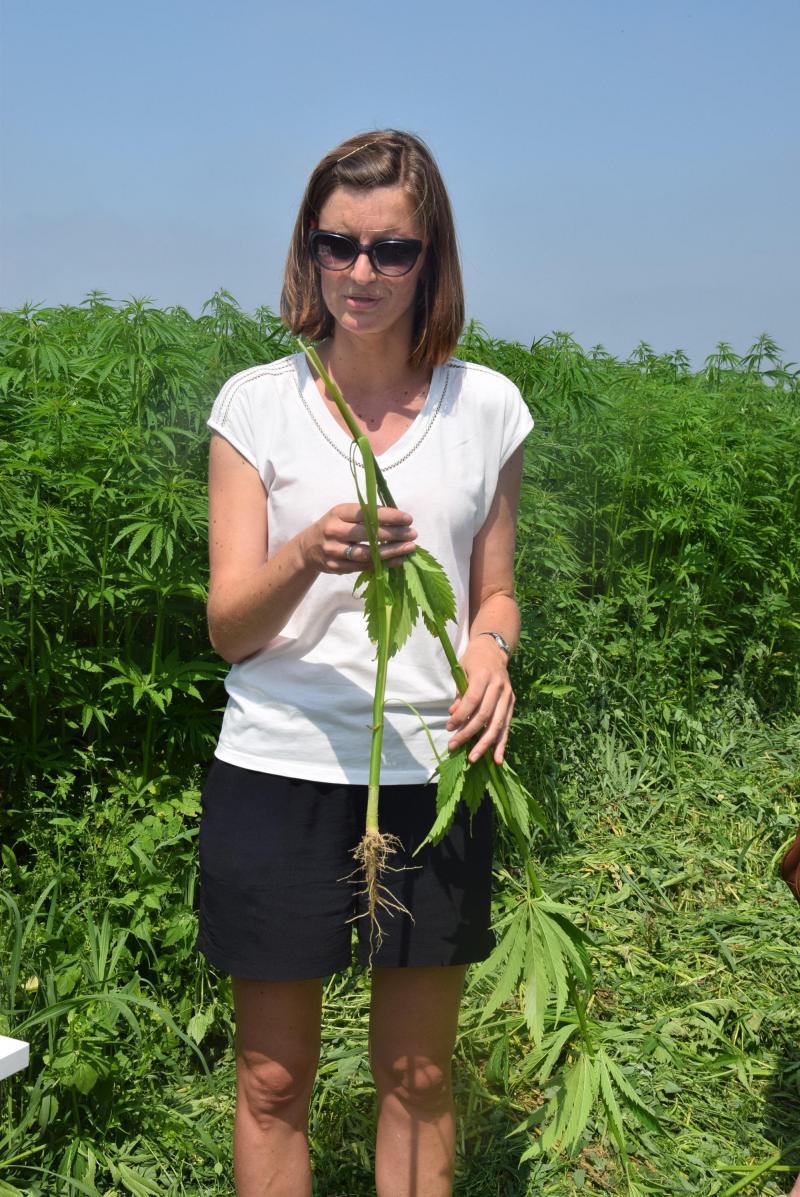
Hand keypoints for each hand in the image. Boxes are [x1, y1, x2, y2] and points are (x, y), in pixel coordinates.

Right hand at [300, 503, 416, 574]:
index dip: (389, 516)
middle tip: (413, 534)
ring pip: (367, 553)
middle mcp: (334, 530)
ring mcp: (334, 550)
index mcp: (338, 513)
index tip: (408, 518)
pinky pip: (364, 566)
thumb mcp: (344, 515)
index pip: (367, 513)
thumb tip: (399, 518)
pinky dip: (384, 564)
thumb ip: (366, 515)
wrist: (308, 548)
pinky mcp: (336, 567)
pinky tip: (398, 560)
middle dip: (394, 534)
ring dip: (391, 551)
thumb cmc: (335, 527)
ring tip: (410, 548)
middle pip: (369, 533)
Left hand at [446, 636, 514, 764]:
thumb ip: (459, 693)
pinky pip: (507, 725)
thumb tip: (453, 716)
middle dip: (469, 733)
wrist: (494, 650)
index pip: (472, 700)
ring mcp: (508, 695)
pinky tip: (497, 758)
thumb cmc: (473, 660)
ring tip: (474, 758)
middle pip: (485, 715)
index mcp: (484, 676)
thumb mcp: (460, 670)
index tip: (449, 728)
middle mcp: (499, 686)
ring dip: (485, 743)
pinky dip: (502, 743)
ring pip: (498, 723)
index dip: (461, 716)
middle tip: (455, 746)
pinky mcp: (512, 703)